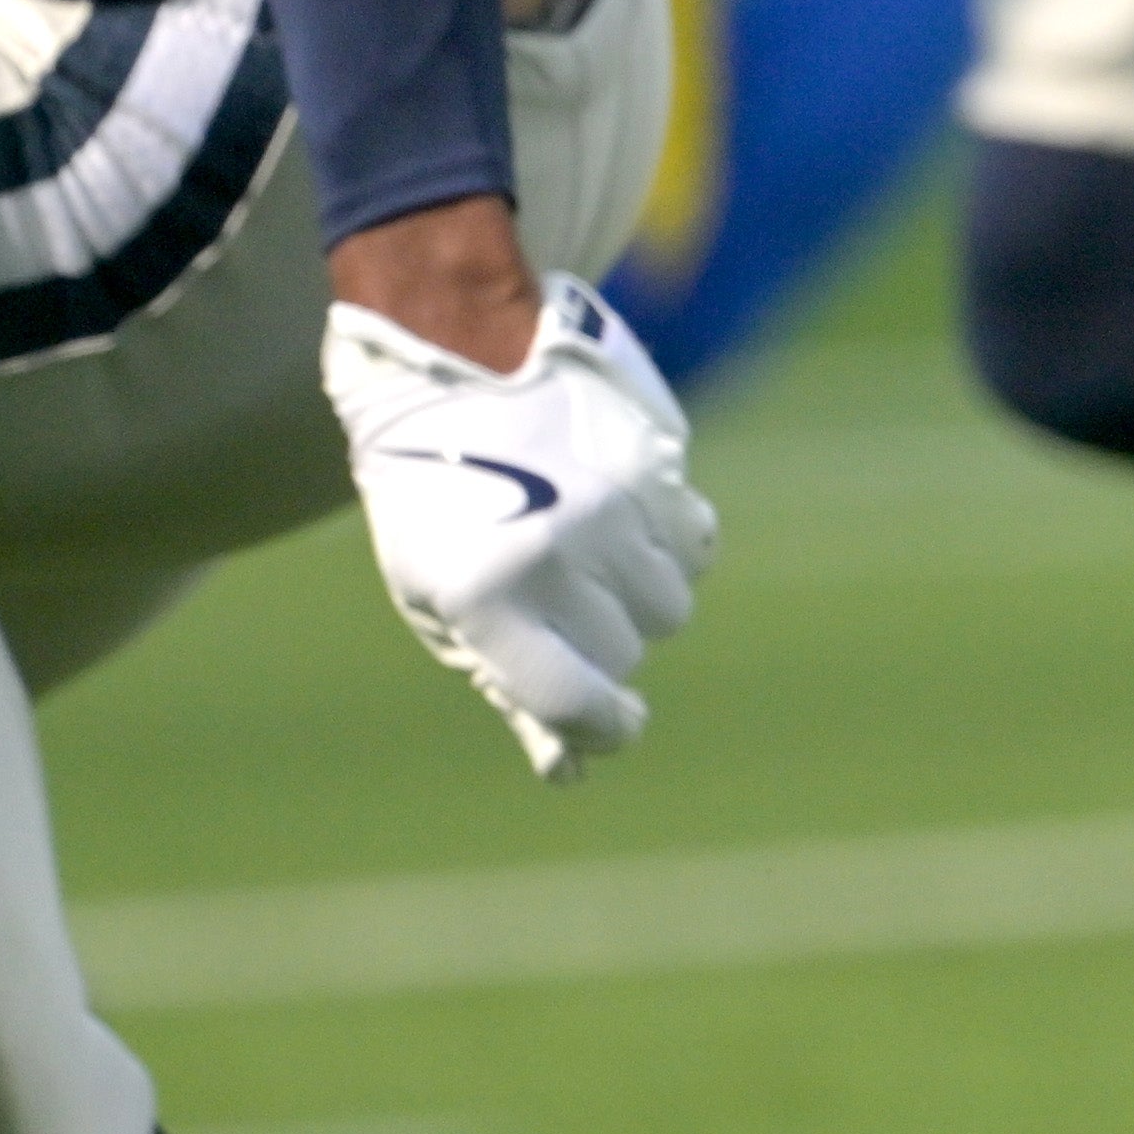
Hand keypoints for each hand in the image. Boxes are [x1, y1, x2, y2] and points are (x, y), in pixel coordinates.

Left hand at [337, 277, 716, 778]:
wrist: (455, 364)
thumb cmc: (436, 501)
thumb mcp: (441, 600)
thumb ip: (508, 683)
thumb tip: (568, 769)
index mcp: (487, 596)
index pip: (575, 701)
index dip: (601, 729)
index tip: (611, 727)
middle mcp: (560, 556)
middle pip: (625, 653)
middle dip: (598, 645)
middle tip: (555, 604)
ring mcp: (617, 509)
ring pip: (671, 606)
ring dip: (637, 598)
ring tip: (587, 555)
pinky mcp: (660, 468)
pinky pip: (697, 547)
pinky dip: (671, 550)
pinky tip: (624, 522)